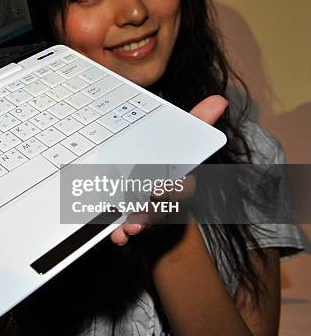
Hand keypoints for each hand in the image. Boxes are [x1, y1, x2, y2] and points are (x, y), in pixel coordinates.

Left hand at [109, 95, 227, 244]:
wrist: (148, 179)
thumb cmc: (167, 159)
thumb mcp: (179, 140)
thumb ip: (196, 123)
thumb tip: (219, 100)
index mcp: (177, 179)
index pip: (181, 188)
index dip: (173, 192)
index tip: (159, 192)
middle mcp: (165, 198)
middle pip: (160, 210)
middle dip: (149, 215)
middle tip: (136, 220)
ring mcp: (148, 209)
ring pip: (144, 221)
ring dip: (134, 226)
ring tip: (125, 230)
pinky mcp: (131, 217)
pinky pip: (126, 227)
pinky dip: (120, 232)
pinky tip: (116, 236)